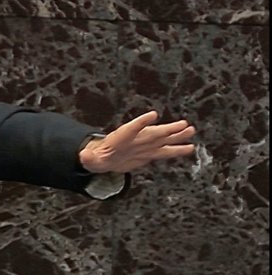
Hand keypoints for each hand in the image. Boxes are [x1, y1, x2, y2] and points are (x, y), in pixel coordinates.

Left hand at [79, 110, 195, 173]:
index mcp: (120, 138)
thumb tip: (83, 155)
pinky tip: (190, 148)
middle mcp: (135, 140)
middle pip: (153, 133)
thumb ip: (88, 157)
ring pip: (163, 140)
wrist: (104, 158)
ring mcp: (144, 146)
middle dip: (167, 129)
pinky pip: (165, 152)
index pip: (131, 128)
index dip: (141, 122)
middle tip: (182, 124)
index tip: (152, 115)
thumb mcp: (90, 159)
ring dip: (176, 136)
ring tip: (190, 130)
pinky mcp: (149, 154)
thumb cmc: (96, 157)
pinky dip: (177, 150)